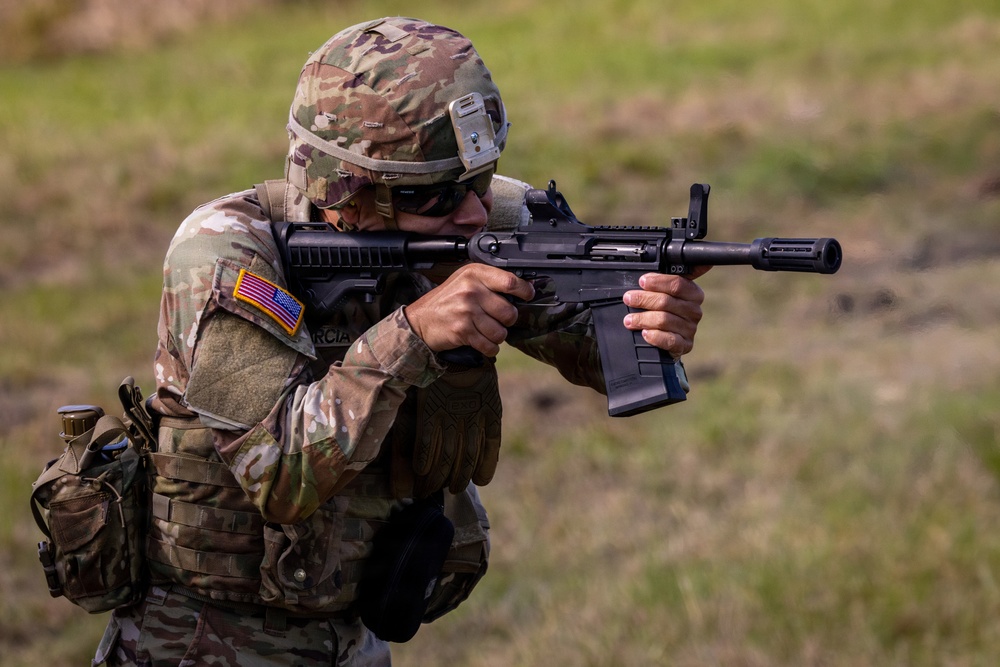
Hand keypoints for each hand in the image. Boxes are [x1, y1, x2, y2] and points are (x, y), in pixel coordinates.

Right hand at [404, 263, 534, 356]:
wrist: (420, 320)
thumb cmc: (446, 301)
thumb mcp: (465, 280)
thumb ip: (490, 281)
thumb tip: (523, 287)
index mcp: (474, 274)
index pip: (510, 281)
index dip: (524, 290)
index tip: (528, 295)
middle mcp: (470, 290)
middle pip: (509, 311)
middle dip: (507, 320)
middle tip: (497, 319)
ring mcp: (466, 311)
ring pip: (501, 332)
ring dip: (497, 336)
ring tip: (486, 331)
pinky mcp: (463, 331)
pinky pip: (490, 346)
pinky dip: (490, 348)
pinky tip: (482, 342)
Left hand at [622, 268, 709, 357]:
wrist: (669, 339)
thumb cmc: (664, 312)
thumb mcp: (664, 294)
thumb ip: (660, 284)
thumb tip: (645, 277)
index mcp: (692, 293)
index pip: (678, 283)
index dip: (658, 282)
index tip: (642, 281)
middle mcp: (694, 310)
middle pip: (667, 301)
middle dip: (644, 299)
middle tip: (629, 298)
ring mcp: (690, 328)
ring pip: (664, 320)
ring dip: (643, 319)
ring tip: (629, 319)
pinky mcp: (685, 345)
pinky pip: (669, 340)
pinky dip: (655, 336)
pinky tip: (645, 333)